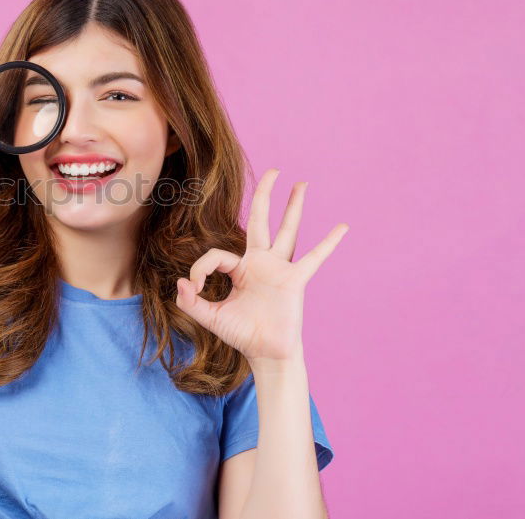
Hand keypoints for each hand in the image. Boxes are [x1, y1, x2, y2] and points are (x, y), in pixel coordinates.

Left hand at [175, 168, 348, 362]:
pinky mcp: (294, 280)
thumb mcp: (210, 317)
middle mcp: (260, 263)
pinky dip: (328, 243)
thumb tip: (181, 281)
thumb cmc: (241, 335)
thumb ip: (191, 301)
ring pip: (287, 230)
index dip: (201, 269)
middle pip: (260, 220)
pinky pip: (314, 258)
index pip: (216, 256)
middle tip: (274, 170)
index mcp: (239, 269)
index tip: (195, 289)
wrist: (265, 353)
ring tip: (301, 183)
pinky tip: (343, 227)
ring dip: (294, 206)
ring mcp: (279, 269)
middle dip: (264, 195)